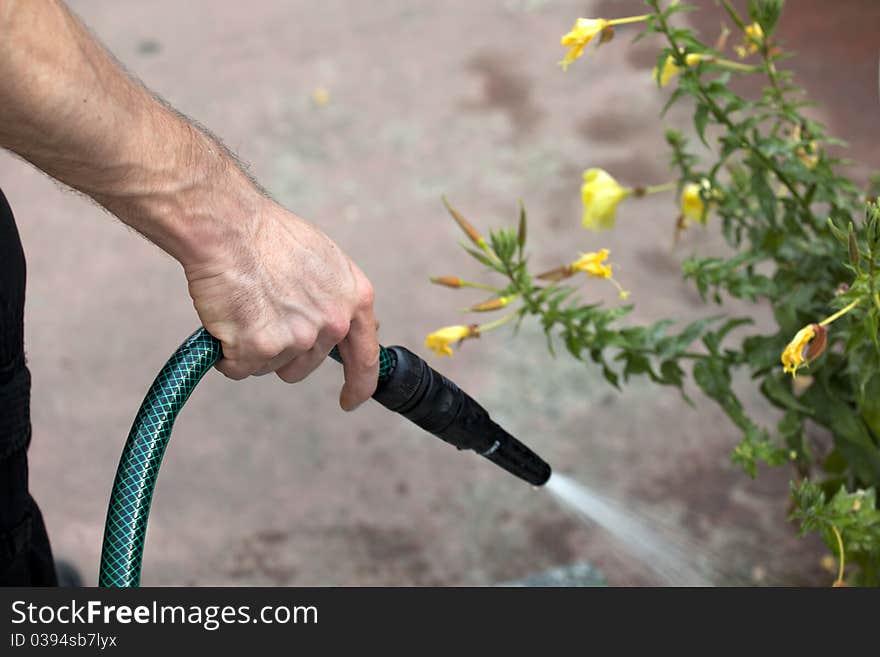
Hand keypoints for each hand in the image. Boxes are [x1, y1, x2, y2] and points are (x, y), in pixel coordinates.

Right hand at [183, 199, 378, 410]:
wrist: (230, 227)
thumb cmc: (269, 236)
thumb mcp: (325, 261)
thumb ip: (335, 298)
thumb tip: (337, 325)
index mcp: (355, 300)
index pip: (367, 358)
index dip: (359, 385)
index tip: (349, 400)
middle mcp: (332, 323)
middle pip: (303, 365)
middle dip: (280, 349)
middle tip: (260, 310)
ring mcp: (298, 338)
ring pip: (269, 367)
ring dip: (252, 348)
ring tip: (243, 307)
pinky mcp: (261, 348)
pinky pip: (238, 368)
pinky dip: (226, 353)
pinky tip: (225, 319)